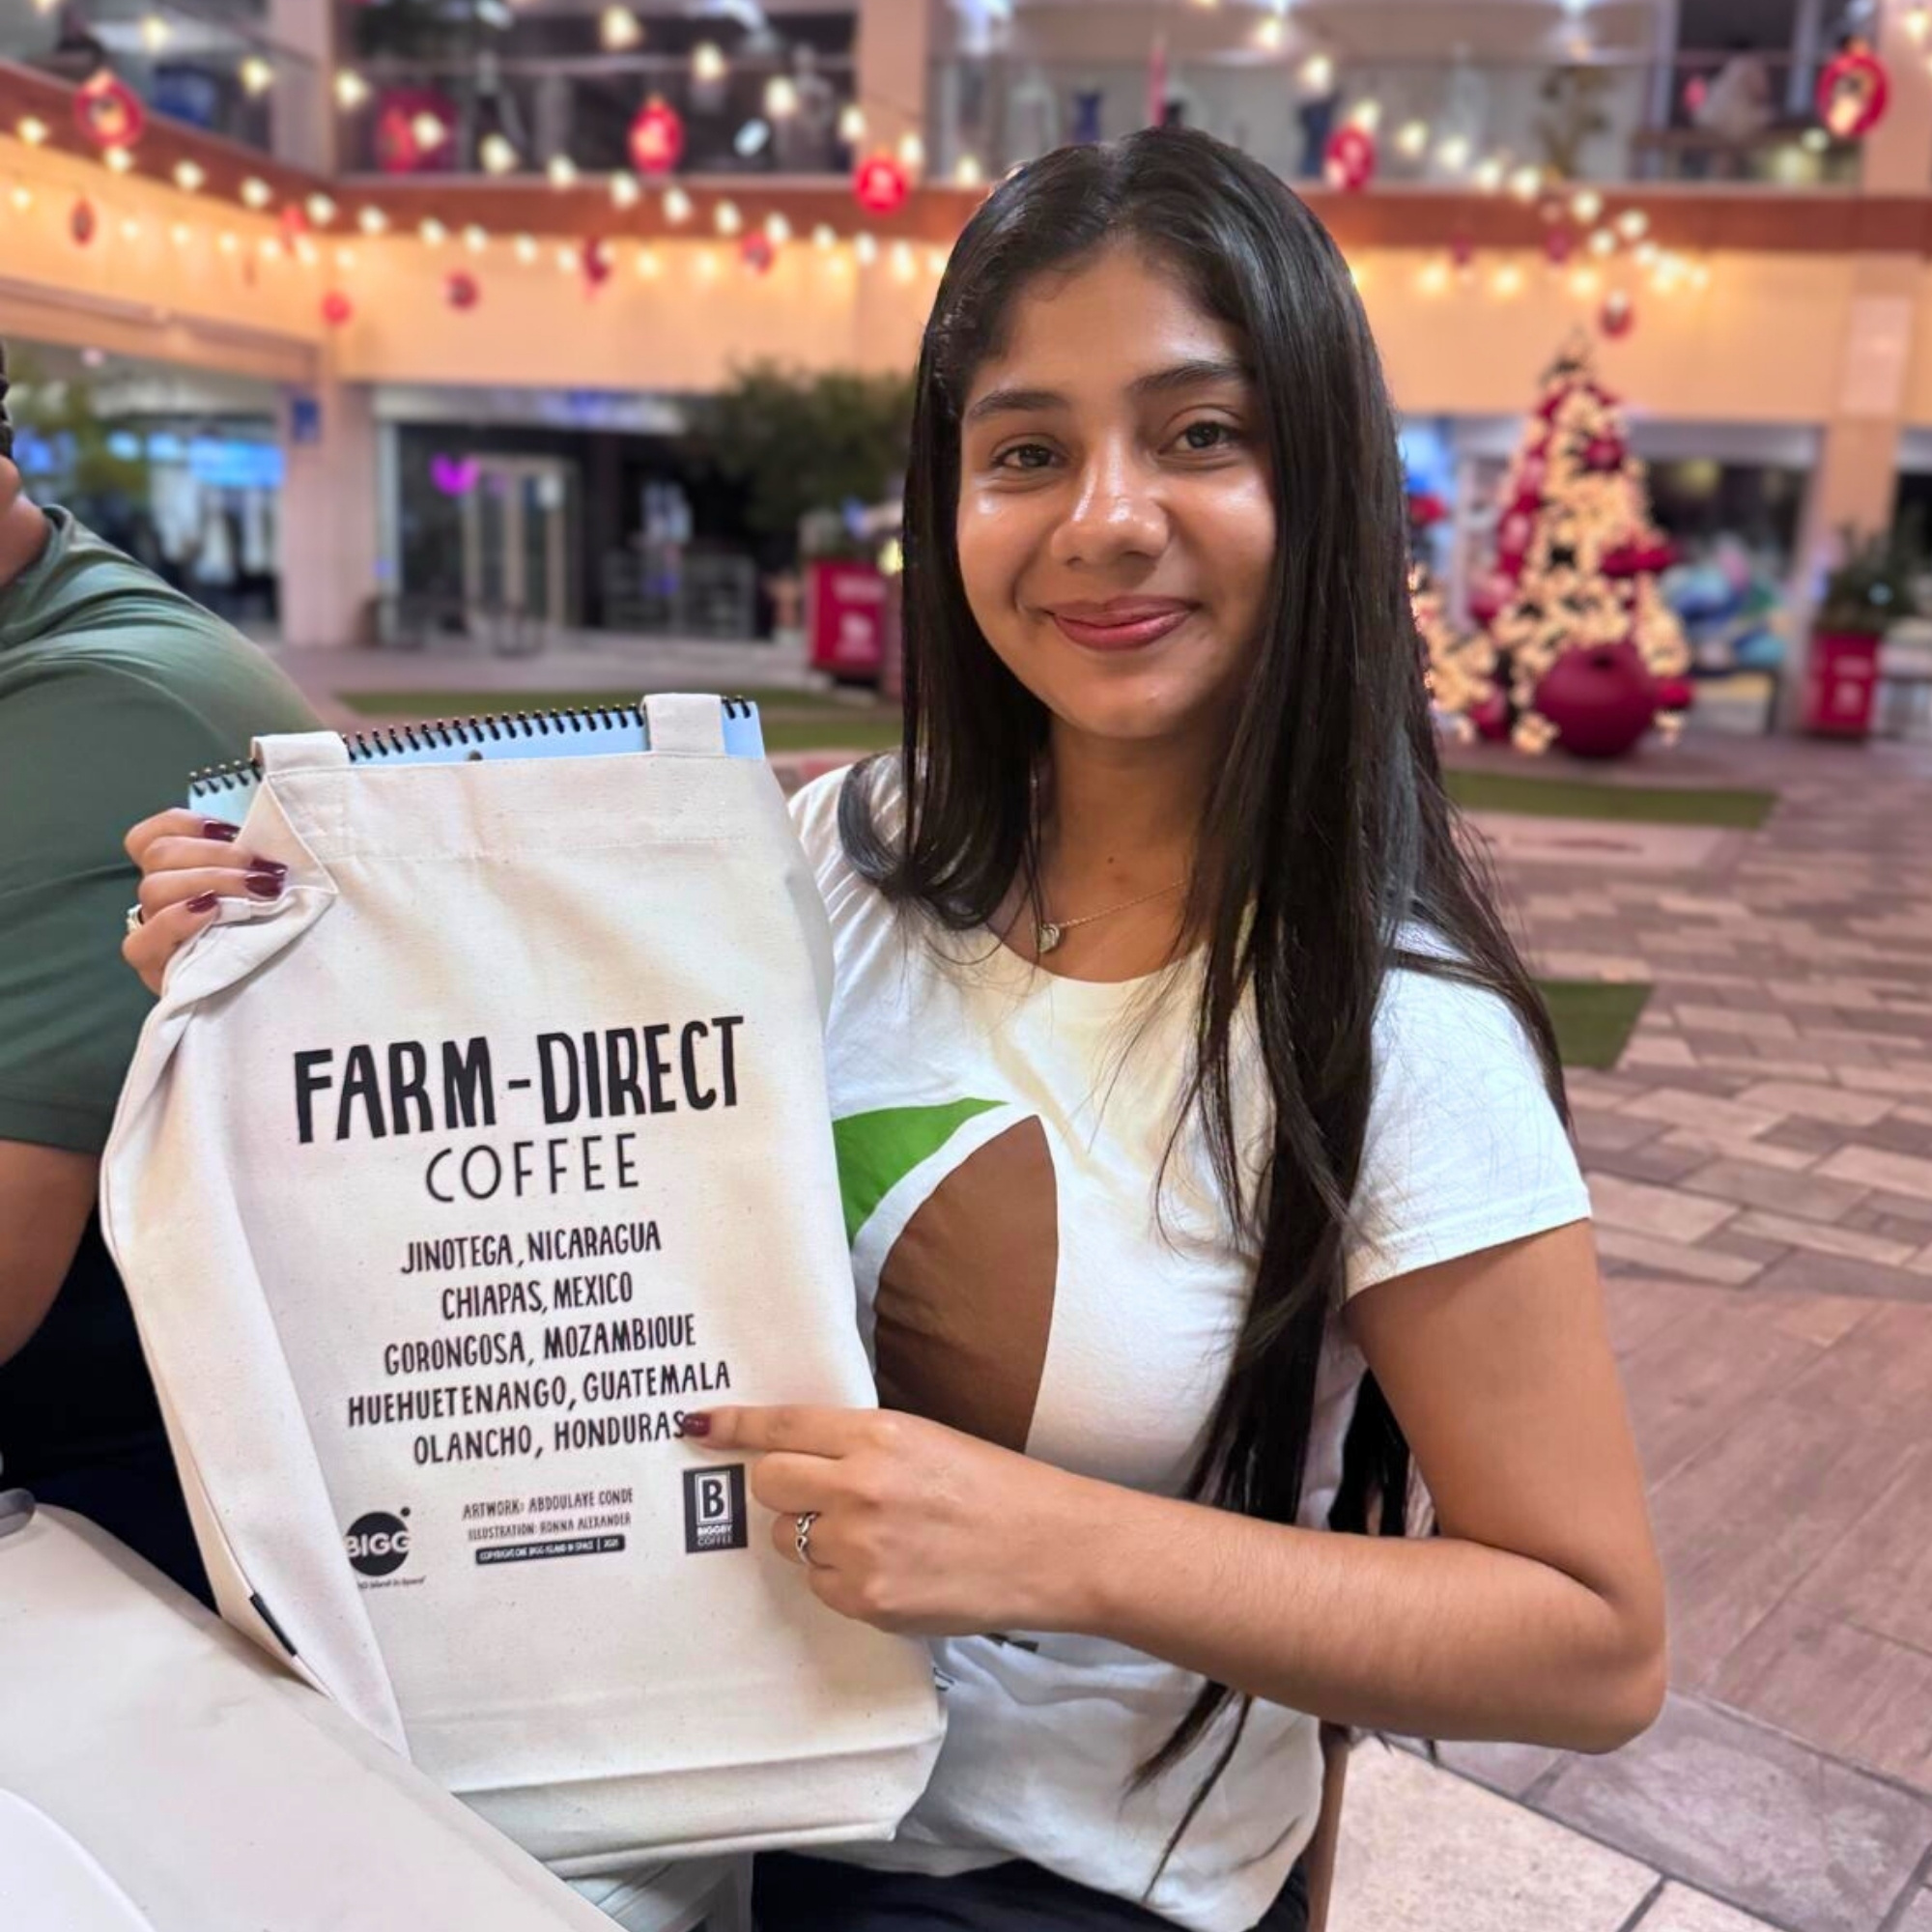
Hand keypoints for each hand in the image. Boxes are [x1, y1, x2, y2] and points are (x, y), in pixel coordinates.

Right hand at [122, 808, 286, 993]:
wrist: (274, 999)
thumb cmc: (271, 937)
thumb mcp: (263, 890)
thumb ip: (252, 861)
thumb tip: (270, 830)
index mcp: (174, 875)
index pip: (150, 835)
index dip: (186, 824)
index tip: (231, 831)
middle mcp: (156, 901)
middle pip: (159, 855)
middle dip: (216, 855)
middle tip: (263, 870)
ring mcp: (151, 936)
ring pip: (153, 888)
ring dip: (209, 881)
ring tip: (256, 892)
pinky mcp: (154, 972)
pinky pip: (142, 941)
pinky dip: (176, 920)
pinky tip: (211, 913)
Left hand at [688, 1405, 1099, 1637]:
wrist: (1051, 1548)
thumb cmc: (995, 1488)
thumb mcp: (927, 1440)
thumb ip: (861, 1445)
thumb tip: (798, 1455)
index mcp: (879, 1435)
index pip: (785, 1426)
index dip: (736, 1426)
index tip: (698, 1426)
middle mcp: (861, 1487)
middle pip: (769, 1484)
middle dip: (780, 1488)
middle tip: (815, 1494)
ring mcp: (860, 1549)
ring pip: (788, 1540)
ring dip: (812, 1537)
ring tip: (874, 1537)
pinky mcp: (867, 1600)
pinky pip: (818, 1586)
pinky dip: (838, 1578)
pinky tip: (887, 1569)